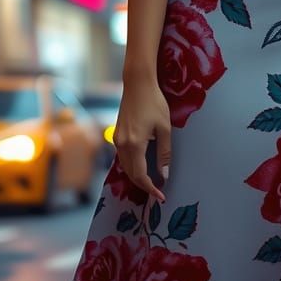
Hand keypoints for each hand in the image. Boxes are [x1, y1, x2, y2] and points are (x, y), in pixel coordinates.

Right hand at [114, 78, 171, 203]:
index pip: (140, 176)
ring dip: (137, 176)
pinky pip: (122, 157)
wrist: (137, 84)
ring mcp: (116, 139)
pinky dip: (131, 166)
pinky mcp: (116, 134)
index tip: (161, 196)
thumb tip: (164, 174)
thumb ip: (164, 153)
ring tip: (151, 182)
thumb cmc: (154, 103)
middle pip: (130, 174)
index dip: (150, 188)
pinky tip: (142, 166)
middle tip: (157, 192)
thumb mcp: (164, 128)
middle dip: (143, 185)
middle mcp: (122, 145)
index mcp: (134, 144)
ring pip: (125, 167)